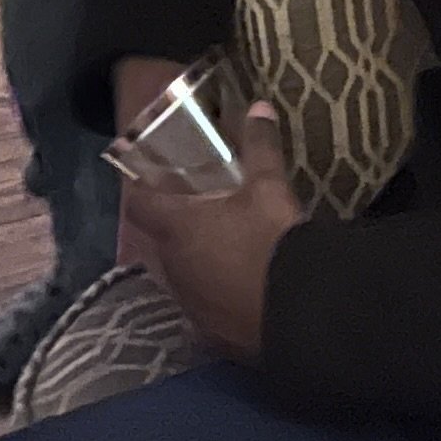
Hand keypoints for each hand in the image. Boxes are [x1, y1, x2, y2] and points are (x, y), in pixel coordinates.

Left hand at [113, 101, 302, 359]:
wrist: (301, 313)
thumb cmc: (272, 241)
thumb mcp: (269, 188)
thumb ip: (260, 146)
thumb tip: (259, 106)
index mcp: (178, 229)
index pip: (139, 206)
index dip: (140, 189)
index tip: (149, 178)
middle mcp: (173, 269)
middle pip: (160, 242)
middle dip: (174, 226)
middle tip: (198, 209)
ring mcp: (190, 305)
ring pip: (181, 276)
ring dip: (193, 262)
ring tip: (221, 248)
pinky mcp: (211, 334)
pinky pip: (203, 308)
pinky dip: (213, 296)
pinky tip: (237, 289)